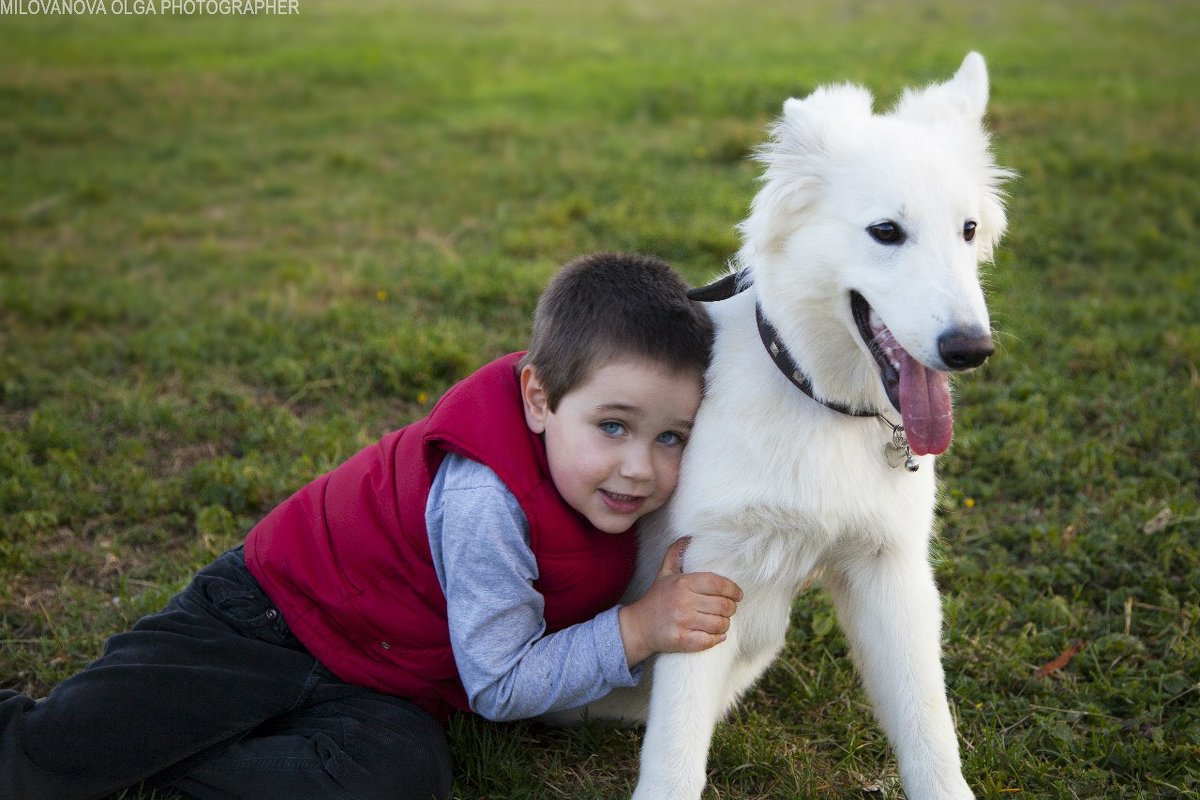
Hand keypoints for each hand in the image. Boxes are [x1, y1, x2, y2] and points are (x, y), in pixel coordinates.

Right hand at [618, 538, 742, 666]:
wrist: (638, 626)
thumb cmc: (656, 598)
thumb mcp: (665, 573)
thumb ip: (676, 554)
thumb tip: (688, 537)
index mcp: (683, 583)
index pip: (718, 584)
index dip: (733, 590)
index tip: (738, 595)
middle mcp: (683, 601)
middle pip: (723, 606)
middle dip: (731, 608)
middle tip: (729, 609)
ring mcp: (682, 622)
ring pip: (719, 624)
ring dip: (725, 624)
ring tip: (721, 622)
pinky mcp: (680, 640)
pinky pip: (709, 641)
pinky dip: (717, 639)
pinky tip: (716, 635)